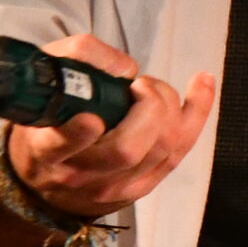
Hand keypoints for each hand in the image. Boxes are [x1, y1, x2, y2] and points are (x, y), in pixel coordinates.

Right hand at [4, 34, 217, 219]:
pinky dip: (197, 112)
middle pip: (125, 150)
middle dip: (147, 108)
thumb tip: (126, 70)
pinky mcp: (140, 188)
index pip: (60, 146)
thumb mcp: (46, 78)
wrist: (45, 178)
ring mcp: (113, 187)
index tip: (91, 120)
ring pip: (160, 151)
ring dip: (169, 107)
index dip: (78, 135)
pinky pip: (179, 152)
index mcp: (45, 150)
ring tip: (152, 89)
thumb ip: (78, 58)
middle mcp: (79, 174)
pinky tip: (202, 82)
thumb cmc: (47, 118)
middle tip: (138, 86)